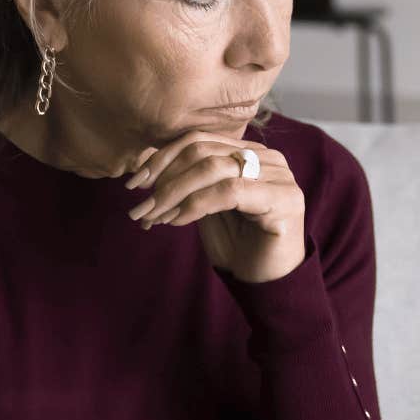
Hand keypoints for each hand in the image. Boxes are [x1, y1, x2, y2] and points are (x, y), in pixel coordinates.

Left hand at [123, 131, 306, 283]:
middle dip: (164, 178)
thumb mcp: (204, 205)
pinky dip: (196, 204)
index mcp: (249, 151)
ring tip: (154, 215)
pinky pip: (229, 192)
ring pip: (213, 169)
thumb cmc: (235, 241)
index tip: (135, 183)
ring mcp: (279, 176)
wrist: (265, 279)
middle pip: (203, 151)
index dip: (162, 158)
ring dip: (175, 193)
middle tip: (141, 205)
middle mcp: (268, 157)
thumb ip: (186, 183)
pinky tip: (177, 221)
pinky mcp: (284, 199)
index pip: (198, 140)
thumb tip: (144, 173)